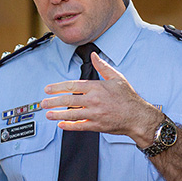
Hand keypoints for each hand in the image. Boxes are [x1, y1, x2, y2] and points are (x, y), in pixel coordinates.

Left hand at [41, 52, 161, 146]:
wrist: (138, 117)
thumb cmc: (128, 98)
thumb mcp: (117, 78)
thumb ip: (103, 67)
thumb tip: (94, 55)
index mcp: (96, 87)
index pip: (72, 86)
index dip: (58, 87)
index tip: (48, 89)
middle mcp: (94, 100)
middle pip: (68, 100)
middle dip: (53, 101)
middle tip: (43, 102)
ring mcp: (95, 114)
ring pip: (71, 113)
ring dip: (57, 114)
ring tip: (47, 114)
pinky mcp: (97, 126)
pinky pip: (79, 126)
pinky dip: (69, 126)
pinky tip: (60, 124)